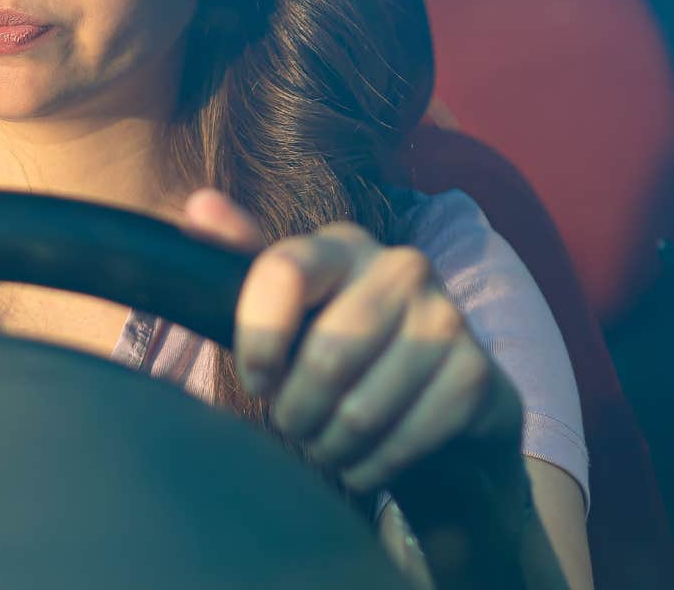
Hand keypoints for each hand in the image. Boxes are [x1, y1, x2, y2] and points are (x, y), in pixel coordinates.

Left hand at [182, 188, 522, 493]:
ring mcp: (446, 318)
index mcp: (342, 244)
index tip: (256, 379)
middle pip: (324, 358)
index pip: (283, 272)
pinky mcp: (475, 375)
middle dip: (295, 412)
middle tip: (294, 424)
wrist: (440, 400)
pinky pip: (402, 443)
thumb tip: (199, 205)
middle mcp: (401, 267)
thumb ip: (242, 259)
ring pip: (359, 411)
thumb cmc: (344, 348)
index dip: (259, 339)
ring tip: (325, 443)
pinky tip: (363, 461)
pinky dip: (370, 468)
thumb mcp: (290, 307)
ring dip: (329, 446)